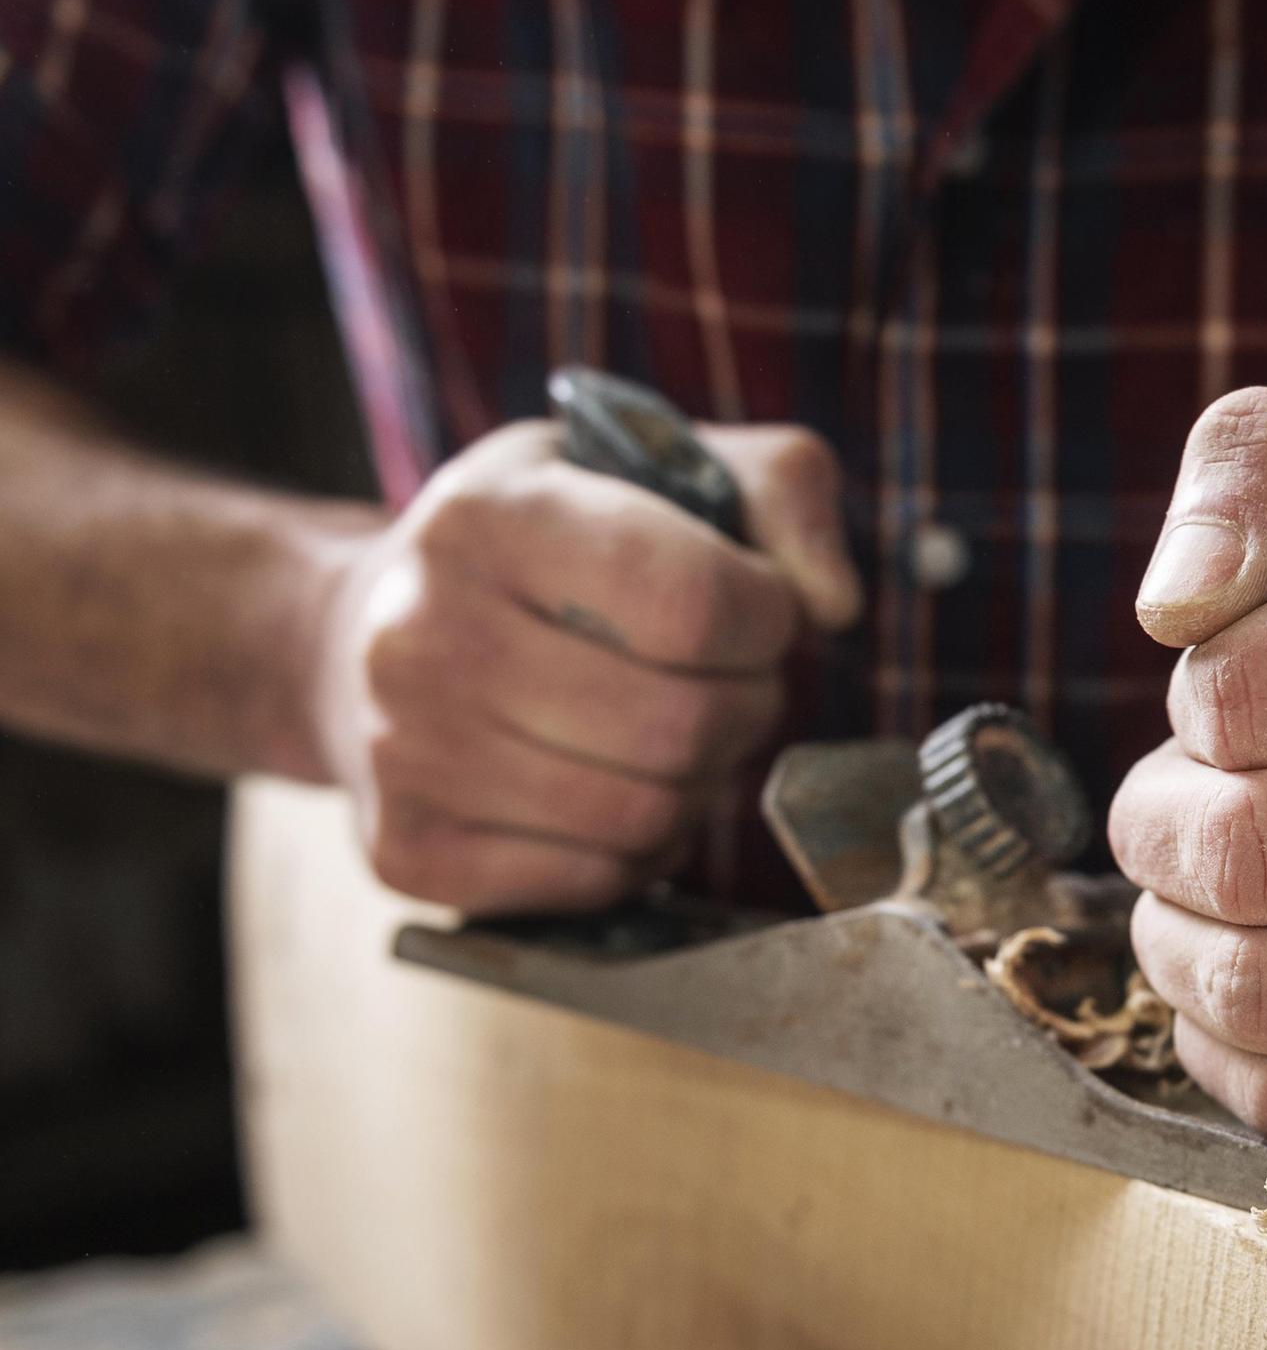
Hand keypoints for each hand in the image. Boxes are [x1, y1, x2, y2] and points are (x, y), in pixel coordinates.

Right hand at [311, 418, 857, 911]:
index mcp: (488, 518)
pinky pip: (597, 881)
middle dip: (744, 708)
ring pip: (645, 816)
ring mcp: (403, 753)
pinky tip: (614, 795)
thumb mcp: (652, 467)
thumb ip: (781, 490)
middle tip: (726, 683)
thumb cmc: (536, 556)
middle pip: (680, 724)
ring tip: (674, 738)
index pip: (693, 602)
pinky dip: (639, 851)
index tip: (759, 610)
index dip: (767, 619)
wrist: (351, 642)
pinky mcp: (409, 853)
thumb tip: (832, 604)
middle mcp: (422, 634)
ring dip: (698, 786)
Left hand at [1109, 389, 1266, 1171]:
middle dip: (1164, 838)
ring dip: (1185, 950)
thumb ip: (1253, 481)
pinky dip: (1237, 1056)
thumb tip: (1179, 599)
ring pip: (1265, 994)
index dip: (1193, 712)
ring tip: (1218, 906)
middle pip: (1249, 856)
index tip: (1235, 711)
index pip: (1237, 695)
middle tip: (1188, 822)